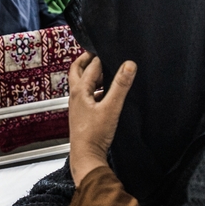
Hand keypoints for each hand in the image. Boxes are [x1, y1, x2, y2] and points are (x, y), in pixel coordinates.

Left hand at [68, 52, 135, 186]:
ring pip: (82, 84)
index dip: (100, 57)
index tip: (110, 49)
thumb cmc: (95, 134)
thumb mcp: (111, 108)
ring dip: (91, 75)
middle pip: (77, 71)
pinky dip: (95, 90)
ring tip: (105, 71)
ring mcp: (78, 106)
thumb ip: (120, 86)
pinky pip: (87, 96)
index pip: (91, 66)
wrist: (86, 157)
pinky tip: (106, 95)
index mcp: (79, 91)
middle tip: (98, 53)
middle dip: (86, 61)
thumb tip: (129, 64)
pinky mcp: (83, 115)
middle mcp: (75, 96)